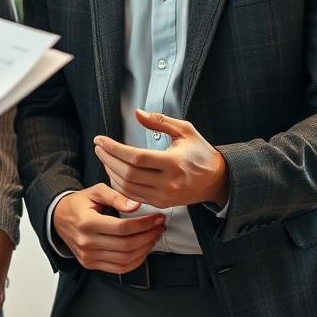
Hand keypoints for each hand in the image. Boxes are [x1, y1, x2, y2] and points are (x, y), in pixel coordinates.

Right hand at [52, 184, 165, 273]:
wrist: (59, 218)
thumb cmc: (79, 203)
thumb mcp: (95, 192)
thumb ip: (116, 196)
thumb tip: (136, 206)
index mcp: (87, 222)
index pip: (122, 228)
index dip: (144, 224)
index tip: (157, 218)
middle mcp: (86, 242)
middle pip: (126, 245)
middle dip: (148, 236)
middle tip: (160, 226)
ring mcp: (88, 257)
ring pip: (125, 259)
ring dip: (145, 249)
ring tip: (154, 236)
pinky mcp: (91, 265)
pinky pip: (119, 268)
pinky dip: (136, 261)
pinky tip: (144, 249)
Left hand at [94, 109, 228, 208]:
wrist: (217, 181)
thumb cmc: (201, 154)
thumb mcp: (185, 131)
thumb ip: (159, 121)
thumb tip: (137, 113)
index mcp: (173, 163)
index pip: (136, 157)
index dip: (114, 148)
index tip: (101, 140)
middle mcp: (168, 182)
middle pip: (128, 173)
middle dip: (108, 159)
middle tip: (99, 147)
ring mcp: (164, 196)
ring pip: (127, 187)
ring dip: (110, 172)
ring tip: (104, 157)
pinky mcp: (161, 203)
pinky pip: (133, 196)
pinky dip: (119, 185)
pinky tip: (114, 173)